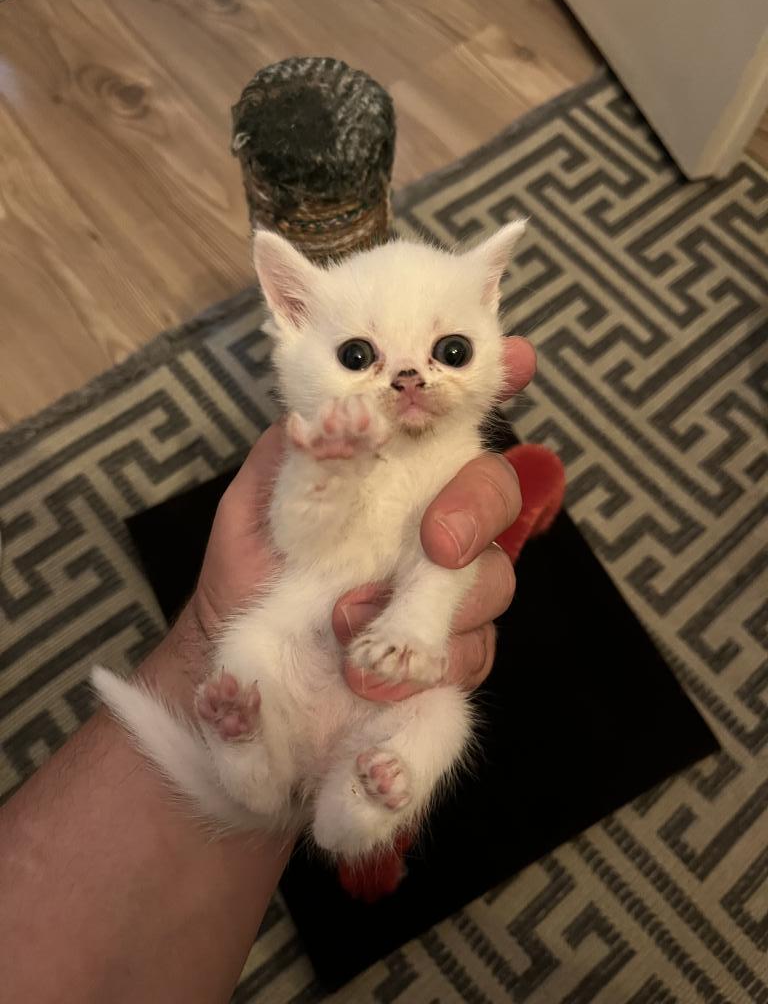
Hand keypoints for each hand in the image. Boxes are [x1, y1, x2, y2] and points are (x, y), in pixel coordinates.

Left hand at [192, 335, 535, 695]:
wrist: (242, 655)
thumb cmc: (254, 564)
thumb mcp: (262, 497)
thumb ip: (305, 450)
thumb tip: (345, 409)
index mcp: (399, 469)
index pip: (459, 420)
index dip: (499, 384)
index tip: (518, 361)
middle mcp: (436, 518)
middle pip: (498, 493)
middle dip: (477, 508)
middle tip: (437, 543)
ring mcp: (449, 585)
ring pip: (497, 578)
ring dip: (434, 605)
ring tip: (346, 624)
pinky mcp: (451, 648)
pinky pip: (476, 651)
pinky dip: (433, 659)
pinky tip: (376, 671)